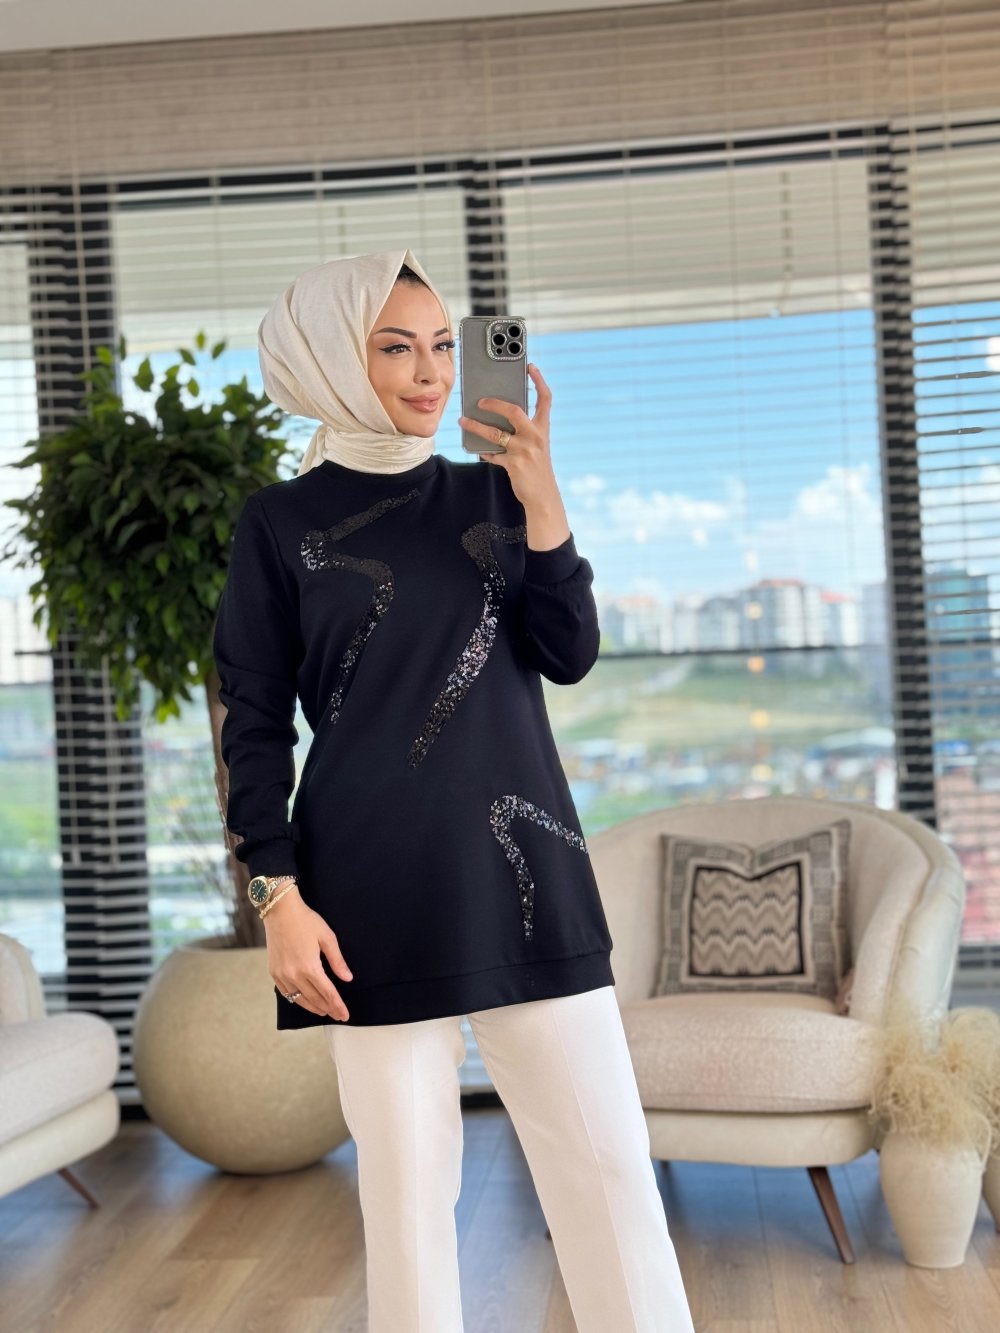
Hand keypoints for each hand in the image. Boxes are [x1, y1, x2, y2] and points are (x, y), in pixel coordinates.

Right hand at [264, 887, 352, 1019]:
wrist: (280, 911)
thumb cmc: (306, 921)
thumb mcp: (327, 937)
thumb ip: (337, 961)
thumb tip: (348, 978)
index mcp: (309, 967)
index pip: (328, 993)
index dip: (338, 1005)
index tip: (345, 1015)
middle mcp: (294, 974)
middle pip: (315, 999)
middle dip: (328, 1009)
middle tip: (338, 1015)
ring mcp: (282, 975)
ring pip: (299, 999)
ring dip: (313, 1007)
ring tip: (324, 1012)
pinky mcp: (273, 972)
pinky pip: (286, 993)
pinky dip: (297, 1000)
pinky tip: (304, 1001)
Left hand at [458, 363, 558, 508]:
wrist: (543, 495)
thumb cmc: (537, 468)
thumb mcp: (536, 446)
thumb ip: (523, 432)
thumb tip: (499, 419)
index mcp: (542, 428)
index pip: (545, 399)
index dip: (539, 381)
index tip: (531, 367)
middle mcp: (535, 436)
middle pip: (513, 410)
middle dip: (494, 403)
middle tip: (480, 400)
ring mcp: (524, 450)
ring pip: (495, 432)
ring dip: (476, 426)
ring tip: (463, 421)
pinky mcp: (514, 464)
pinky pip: (492, 454)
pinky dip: (484, 451)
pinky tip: (479, 450)